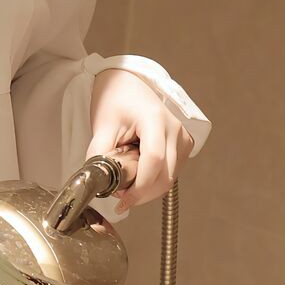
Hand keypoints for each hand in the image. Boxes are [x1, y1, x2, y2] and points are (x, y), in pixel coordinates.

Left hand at [85, 69, 195, 216]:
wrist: (127, 84)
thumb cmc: (115, 100)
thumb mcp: (102, 126)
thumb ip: (99, 155)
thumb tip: (101, 183)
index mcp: (154, 119)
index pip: (154, 160)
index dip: (140, 186)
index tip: (123, 199)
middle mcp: (174, 128)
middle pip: (165, 175)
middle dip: (142, 193)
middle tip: (120, 196)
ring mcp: (182, 137)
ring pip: (170, 178)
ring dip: (149, 188)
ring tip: (127, 181)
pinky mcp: (184, 144)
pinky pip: (172, 172)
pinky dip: (156, 180)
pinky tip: (140, 172)